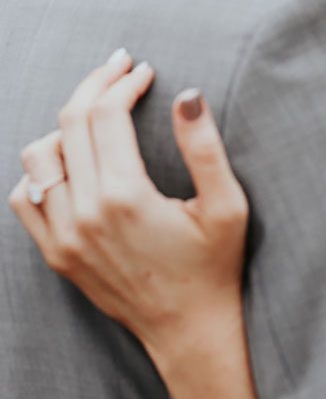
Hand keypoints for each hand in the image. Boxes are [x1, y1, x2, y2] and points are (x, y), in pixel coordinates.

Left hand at [9, 51, 248, 364]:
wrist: (188, 331)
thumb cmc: (215, 266)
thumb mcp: (227, 206)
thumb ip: (205, 148)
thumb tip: (187, 95)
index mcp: (126, 196)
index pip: (107, 113)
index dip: (125, 81)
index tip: (144, 70)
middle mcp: (85, 213)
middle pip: (71, 123)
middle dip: (96, 84)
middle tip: (120, 67)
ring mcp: (63, 236)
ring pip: (39, 155)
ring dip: (66, 125)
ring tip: (99, 116)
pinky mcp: (55, 253)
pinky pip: (25, 196)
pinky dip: (42, 169)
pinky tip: (74, 162)